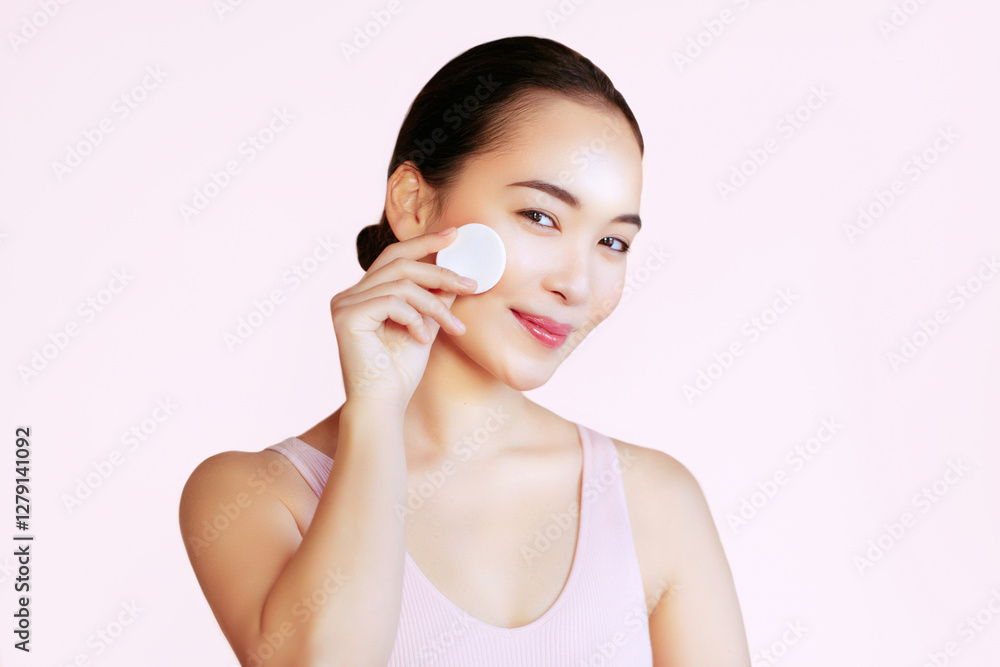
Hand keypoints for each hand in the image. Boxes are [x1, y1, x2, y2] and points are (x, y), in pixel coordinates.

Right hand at [331, 227, 477, 411]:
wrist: (383, 405)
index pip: (394, 256)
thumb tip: (456, 273)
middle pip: (399, 262)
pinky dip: (415, 318)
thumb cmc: (399, 372)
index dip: (424, 242)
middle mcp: (349, 294)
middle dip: (440, 270)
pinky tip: (422, 339)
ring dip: (435, 304)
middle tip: (471, 283)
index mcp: (363, 294)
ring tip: (452, 326)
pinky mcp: (346, 315)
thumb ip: (434, 298)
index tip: (454, 234)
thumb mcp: (425, 326)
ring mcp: (344, 303)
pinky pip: (393, 301)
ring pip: (401, 283)